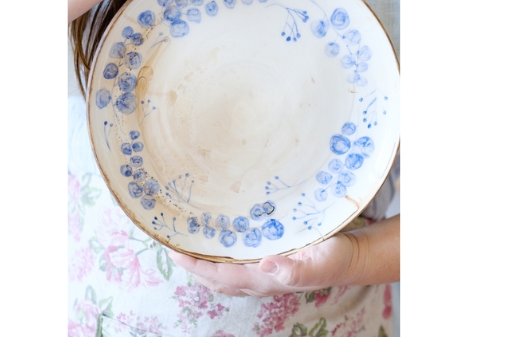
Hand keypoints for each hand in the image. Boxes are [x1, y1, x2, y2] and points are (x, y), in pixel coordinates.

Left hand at [168, 215, 399, 296]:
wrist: (351, 258)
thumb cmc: (335, 257)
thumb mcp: (319, 260)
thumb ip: (294, 267)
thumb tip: (264, 264)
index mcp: (265, 278)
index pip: (220, 274)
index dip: (195, 265)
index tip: (174, 250)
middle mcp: (259, 279)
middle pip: (215, 279)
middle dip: (191, 266)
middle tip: (170, 244)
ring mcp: (263, 273)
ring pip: (223, 274)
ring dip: (202, 264)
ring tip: (184, 245)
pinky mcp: (269, 264)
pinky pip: (235, 265)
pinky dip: (218, 258)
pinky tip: (215, 244)